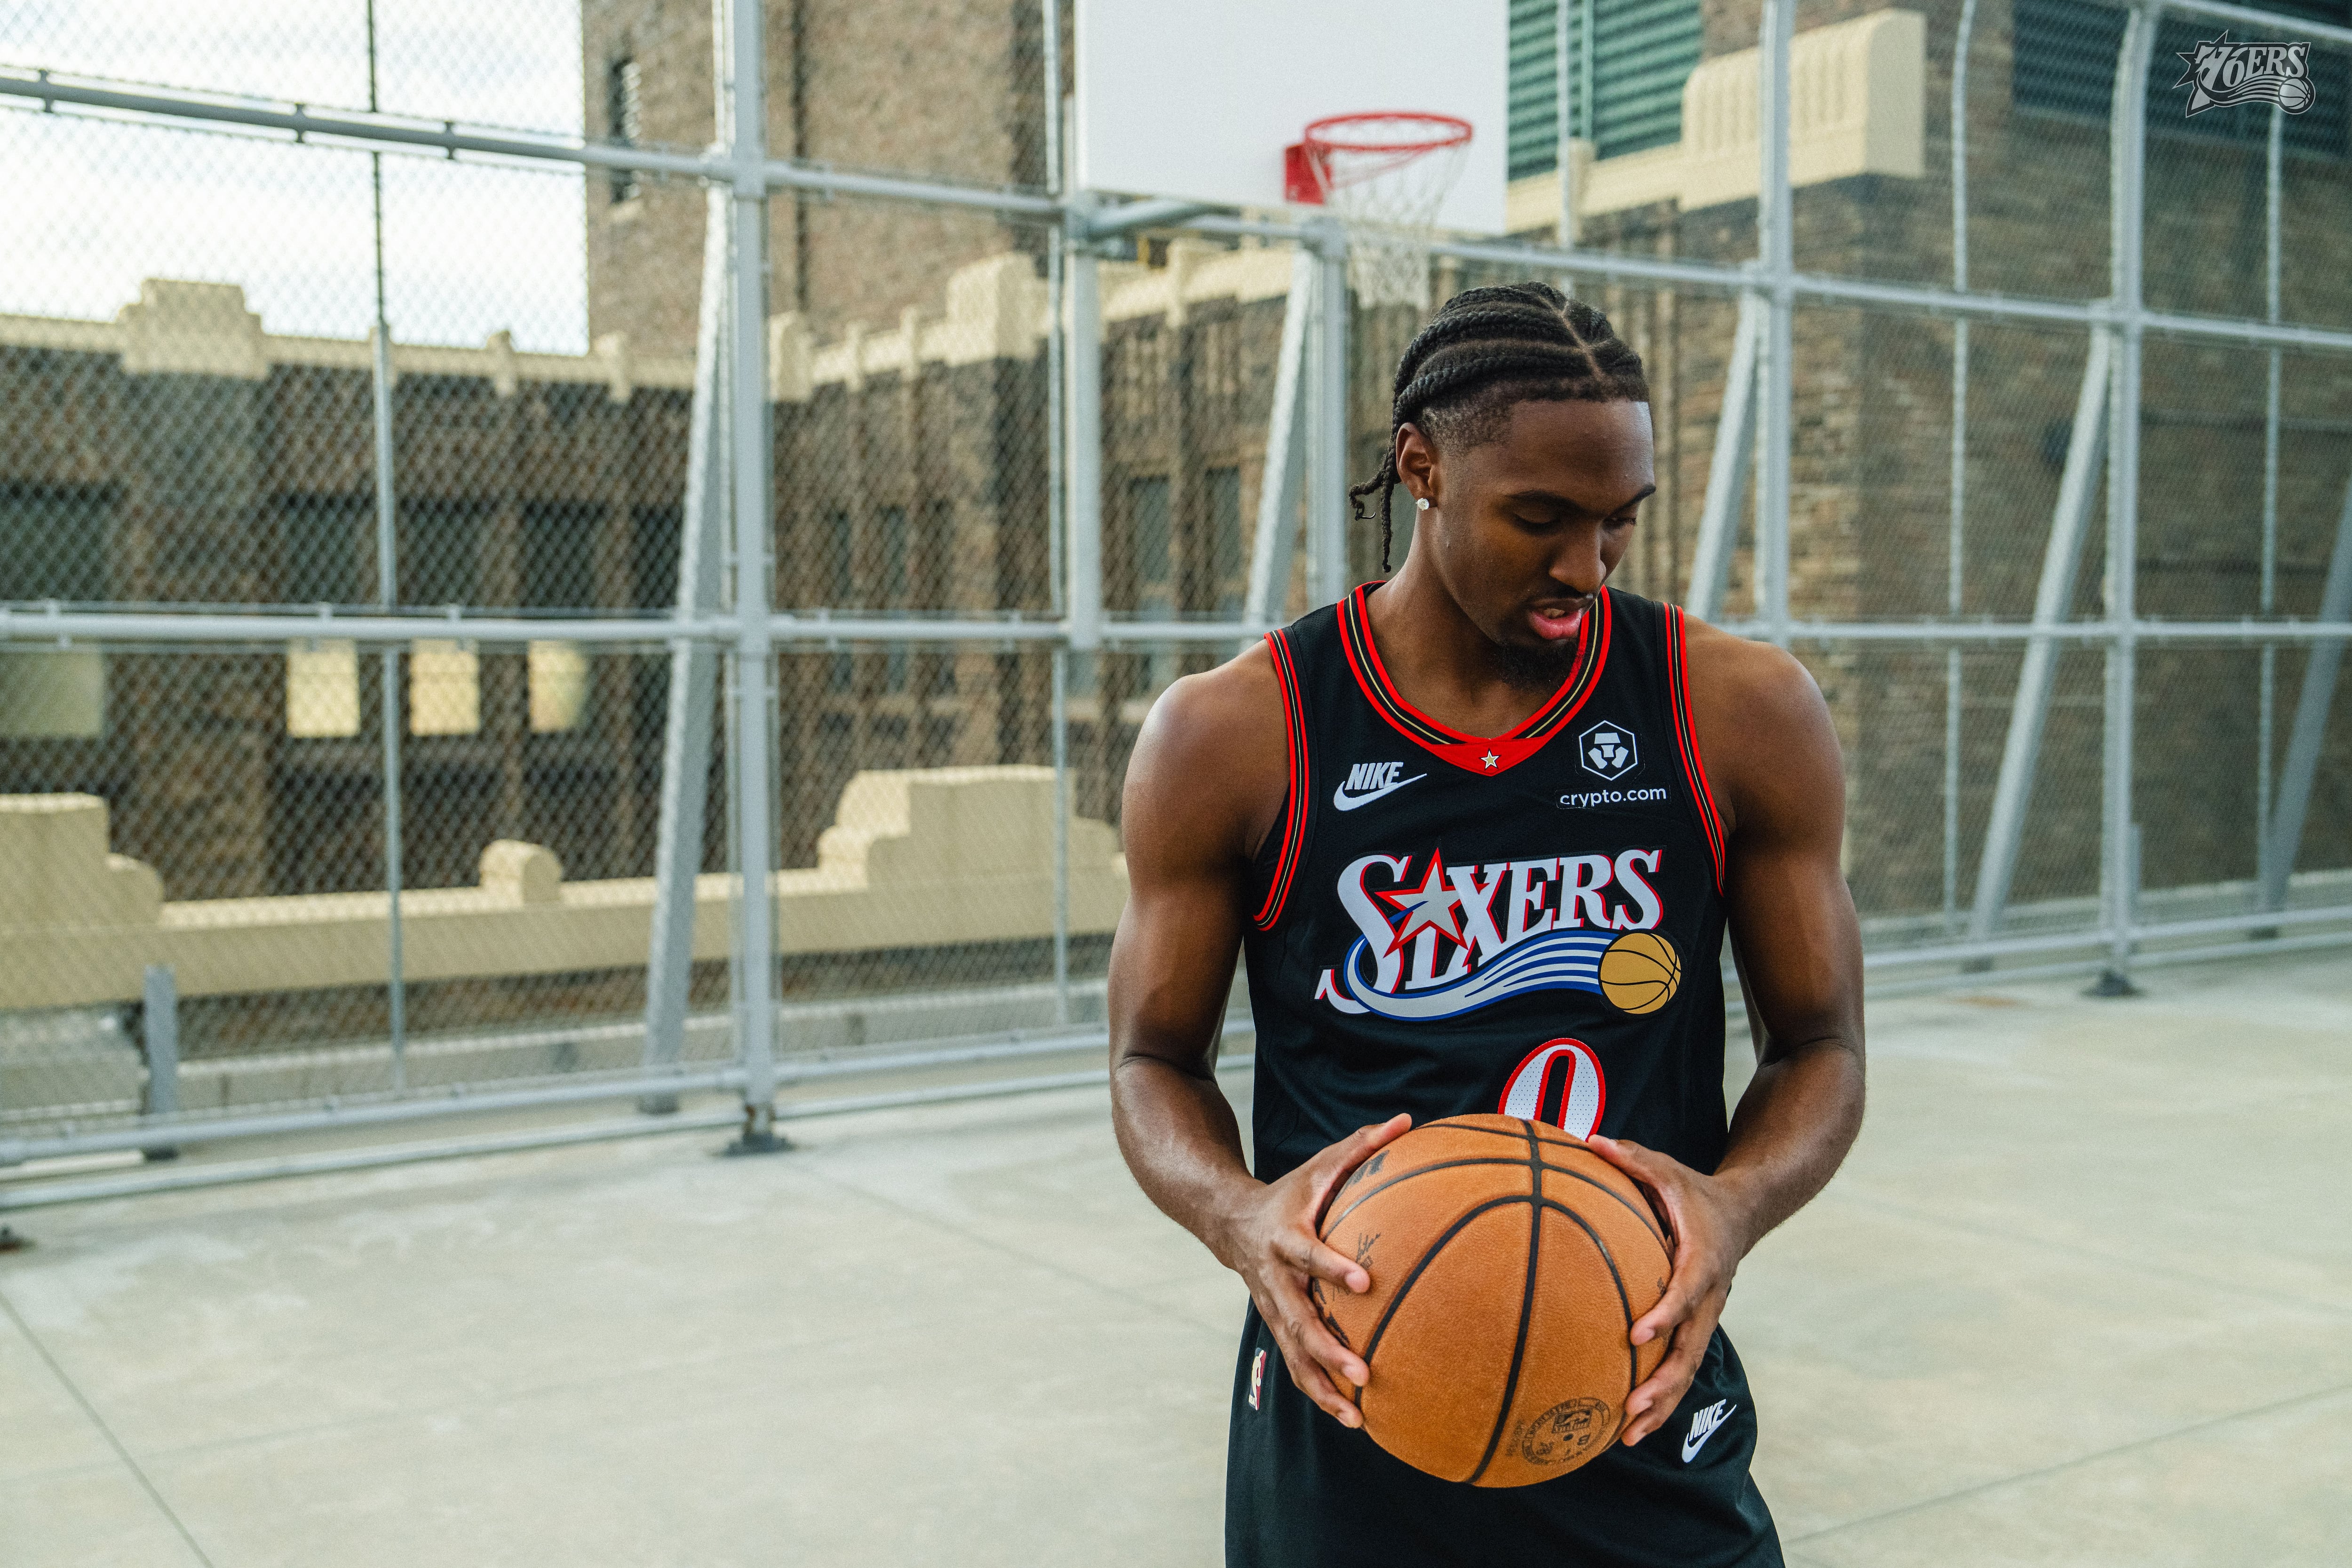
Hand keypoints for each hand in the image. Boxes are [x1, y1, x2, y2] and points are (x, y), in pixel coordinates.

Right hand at [1211, 1114, 1412, 1427]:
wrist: (1229, 1222)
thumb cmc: (1289, 1191)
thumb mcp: (1318, 1165)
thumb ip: (1360, 1146)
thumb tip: (1406, 1119)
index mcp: (1285, 1238)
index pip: (1309, 1255)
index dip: (1333, 1269)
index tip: (1366, 1282)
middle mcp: (1275, 1279)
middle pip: (1297, 1321)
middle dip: (1328, 1350)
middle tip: (1364, 1372)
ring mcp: (1272, 1308)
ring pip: (1294, 1354)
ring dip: (1323, 1386)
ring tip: (1357, 1415)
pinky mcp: (1276, 1326)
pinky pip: (1295, 1365)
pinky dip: (1318, 1391)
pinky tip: (1350, 1416)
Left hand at [1586, 1134, 1757, 1446]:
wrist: (1742, 1212)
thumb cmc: (1694, 1190)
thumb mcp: (1666, 1169)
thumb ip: (1631, 1157)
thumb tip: (1588, 1139)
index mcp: (1701, 1258)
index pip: (1686, 1291)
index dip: (1664, 1314)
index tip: (1636, 1335)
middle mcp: (1708, 1296)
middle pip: (1689, 1349)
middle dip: (1662, 1382)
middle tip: (1630, 1407)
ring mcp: (1705, 1317)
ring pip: (1686, 1369)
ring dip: (1661, 1404)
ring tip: (1628, 1436)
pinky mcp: (1697, 1327)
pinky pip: (1681, 1367)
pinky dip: (1663, 1398)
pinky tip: (1632, 1424)